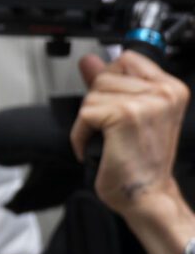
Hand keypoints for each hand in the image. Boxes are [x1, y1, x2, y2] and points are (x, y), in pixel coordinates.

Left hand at [74, 52, 192, 239]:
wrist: (147, 194)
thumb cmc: (141, 160)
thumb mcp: (128, 114)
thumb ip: (108, 84)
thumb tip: (88, 60)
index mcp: (171, 88)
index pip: (126, 58)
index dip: (111, 80)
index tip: (114, 104)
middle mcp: (164, 92)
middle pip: (105, 75)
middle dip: (98, 102)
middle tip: (113, 128)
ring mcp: (146, 102)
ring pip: (93, 93)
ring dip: (90, 119)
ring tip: (108, 138)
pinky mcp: (125, 115)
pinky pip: (84, 113)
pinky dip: (81, 133)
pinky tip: (97, 147)